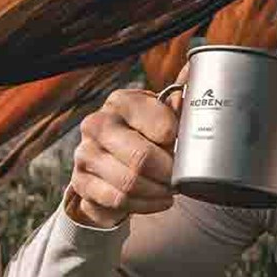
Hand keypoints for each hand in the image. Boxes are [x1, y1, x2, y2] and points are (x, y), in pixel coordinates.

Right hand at [65, 70, 186, 229]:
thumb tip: (195, 70)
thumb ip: (178, 99)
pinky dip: (145, 206)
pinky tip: (157, 201)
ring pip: (129, 183)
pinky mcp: (82, 184)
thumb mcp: (161, 115)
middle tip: (181, 179)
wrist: (107, 164)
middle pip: (141, 158)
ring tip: (171, 191)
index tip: (187, 150)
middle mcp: (97, 125)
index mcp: (120, 102)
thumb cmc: (142, 135)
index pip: (160, 123)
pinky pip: (118, 201)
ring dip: (158, 192)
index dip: (179, 142)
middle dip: (169, 173)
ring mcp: (85, 156)